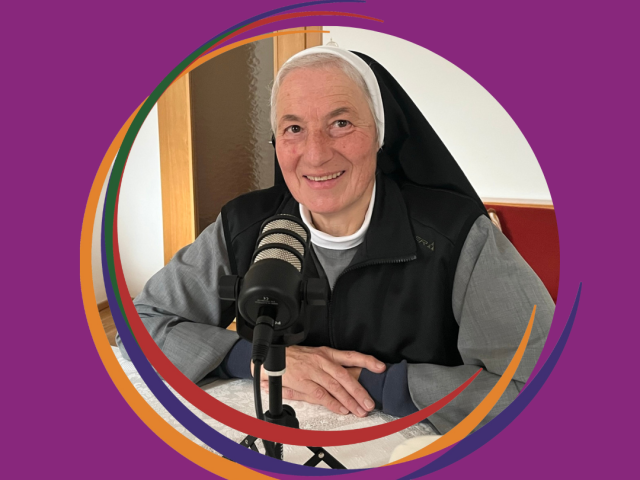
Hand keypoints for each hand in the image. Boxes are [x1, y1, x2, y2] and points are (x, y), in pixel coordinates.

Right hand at [254, 346, 384, 416]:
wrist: (273, 357)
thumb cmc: (294, 357)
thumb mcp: (315, 356)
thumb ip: (331, 367)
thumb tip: (354, 372)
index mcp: (327, 353)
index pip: (351, 355)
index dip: (367, 360)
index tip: (380, 367)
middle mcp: (322, 360)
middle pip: (345, 376)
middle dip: (359, 391)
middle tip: (370, 403)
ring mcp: (313, 371)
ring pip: (335, 387)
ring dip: (349, 400)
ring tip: (360, 410)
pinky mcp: (303, 381)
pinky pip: (321, 394)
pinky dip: (332, 403)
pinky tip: (342, 409)